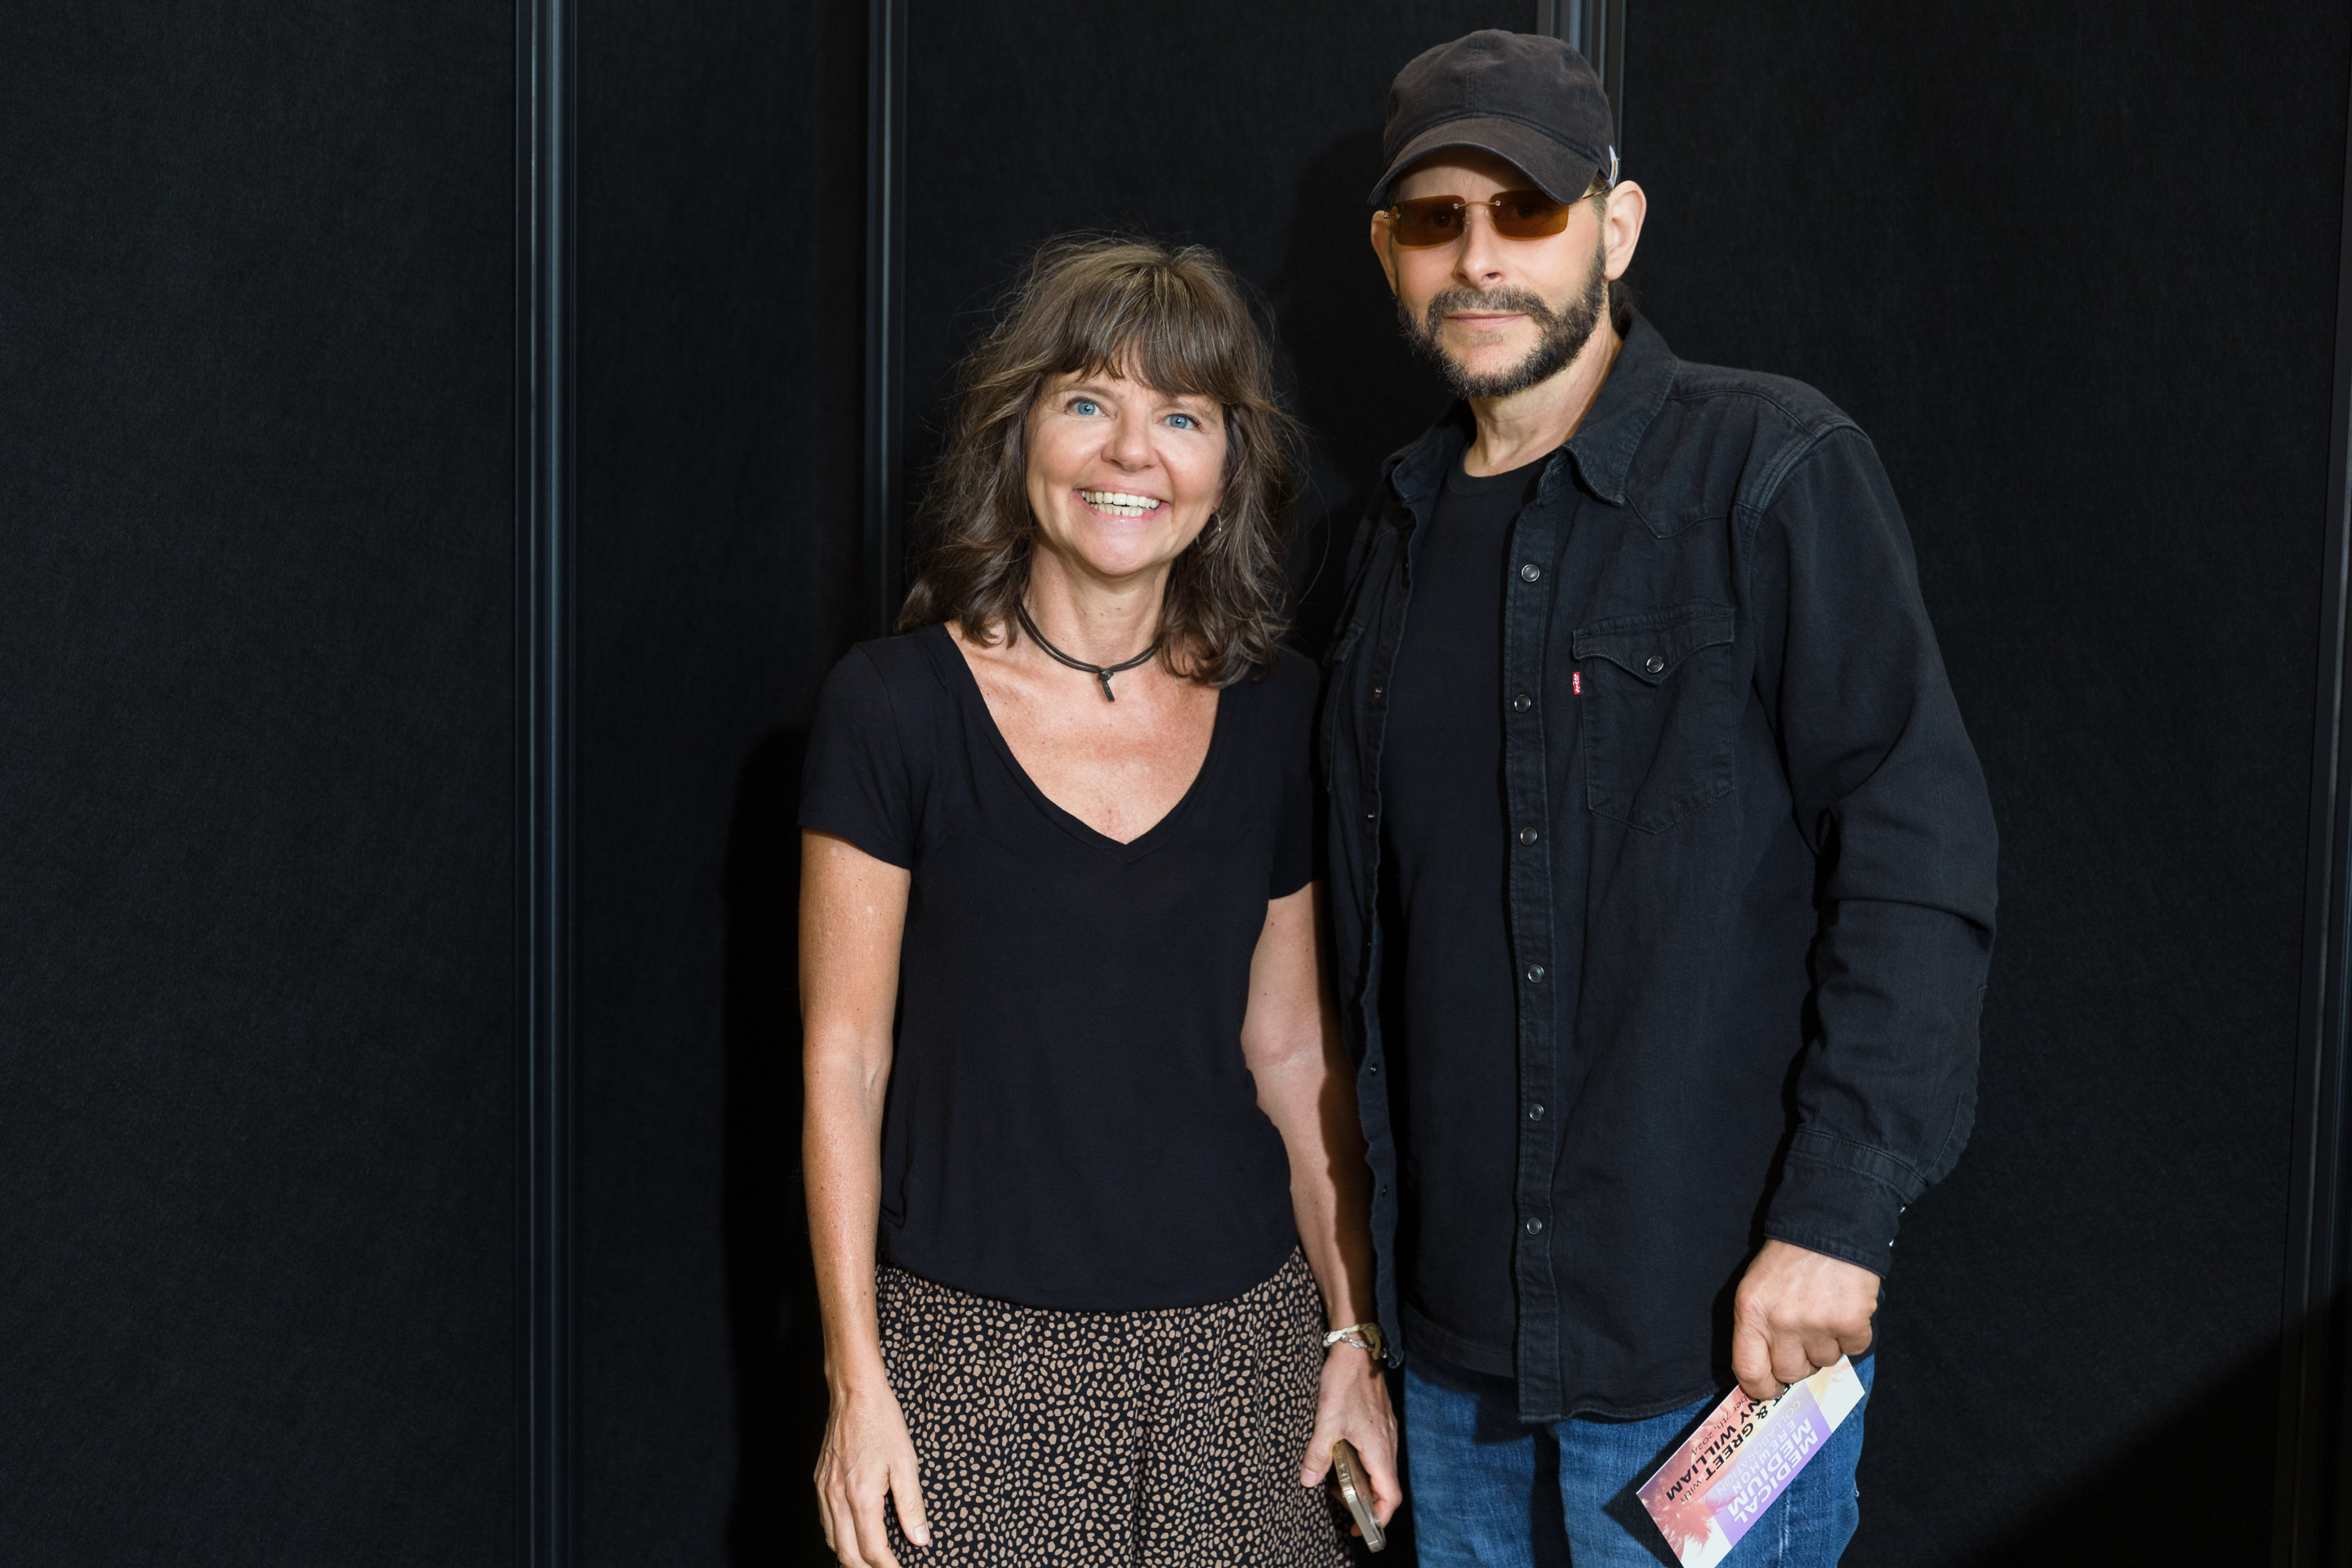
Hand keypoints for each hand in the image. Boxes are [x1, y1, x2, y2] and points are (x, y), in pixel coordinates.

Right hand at [814, 1377, 929, 1567]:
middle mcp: (836, 1498)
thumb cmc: (883, 1423)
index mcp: (861, 1496)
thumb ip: (912, 1506)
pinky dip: (839, 1536)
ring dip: (850, 1556)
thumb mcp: (907, 1464)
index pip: (872, 1549)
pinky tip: (853, 1534)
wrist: (855, 1393)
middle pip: (846, 1553)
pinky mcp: (819, 1481)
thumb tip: (920, 1539)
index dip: (888, 1567)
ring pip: (832, 1540)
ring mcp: (824, 1490)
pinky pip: (826, 1521)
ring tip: (871, 1560)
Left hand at [1297, 1344, 1401, 1529]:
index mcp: (1379, 1450)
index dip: (1379, 1517)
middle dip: (1369, 1503)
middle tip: (1345, 1507)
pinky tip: (1345, 1457)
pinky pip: (1378, 1453)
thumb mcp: (1326, 1420)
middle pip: (1387, 1486)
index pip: (1389, 1496)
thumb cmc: (1345, 1382)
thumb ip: (1317, 1454)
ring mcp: (1387, 1432)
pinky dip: (1365, 1465)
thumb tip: (1308, 1481)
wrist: (1357, 1348)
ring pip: (1383, 1469)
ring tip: (1341, 1484)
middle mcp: (1388, 1444)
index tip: (1362, 1527)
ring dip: (1366, 1483)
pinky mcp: (1381, 1422)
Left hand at [1731, 1239, 1879, 1401]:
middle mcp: (1781, 1322)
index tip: (1770, 1389)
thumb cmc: (1789, 1258)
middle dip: (1800, 1363)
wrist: (1829, 1224)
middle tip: (1805, 1338)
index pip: (1748, 1370)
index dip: (1761, 1388)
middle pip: (1790, 1373)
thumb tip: (1767, 1374)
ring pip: (1824, 1362)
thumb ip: (1758, 1328)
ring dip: (1828, 1344)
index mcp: (1751, 1312)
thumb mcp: (1757, 1287)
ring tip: (1824, 1312)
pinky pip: (1854, 1350)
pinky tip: (1845, 1309)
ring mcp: (1816, 1323)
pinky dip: (1853, 1334)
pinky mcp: (1850, 1321)